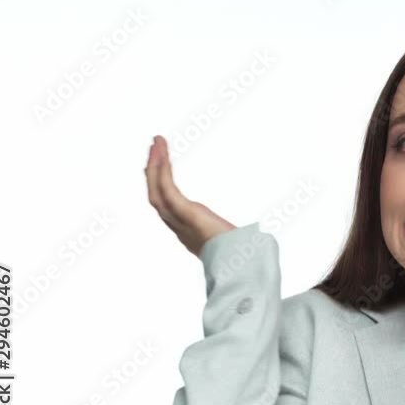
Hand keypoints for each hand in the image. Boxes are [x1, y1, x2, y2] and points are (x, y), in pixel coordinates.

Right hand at [144, 135, 235, 257]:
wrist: (240, 261)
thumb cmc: (238, 253)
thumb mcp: (229, 241)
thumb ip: (231, 235)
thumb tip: (250, 234)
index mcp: (187, 231)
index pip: (166, 204)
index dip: (159, 185)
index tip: (158, 167)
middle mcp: (178, 226)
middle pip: (156, 194)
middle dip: (153, 171)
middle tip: (154, 147)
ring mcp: (179, 220)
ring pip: (157, 189)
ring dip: (155, 165)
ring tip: (156, 143)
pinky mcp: (186, 213)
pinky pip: (168, 189)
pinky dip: (163, 171)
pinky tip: (163, 156)